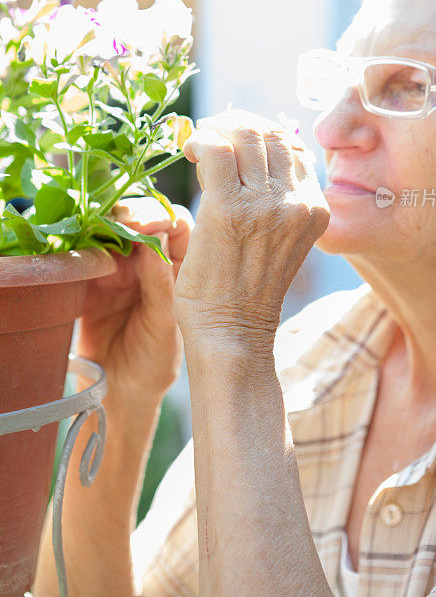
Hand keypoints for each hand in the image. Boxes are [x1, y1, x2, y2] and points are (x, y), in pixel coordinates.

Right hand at [75, 197, 193, 410]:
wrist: (120, 393)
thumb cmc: (156, 362)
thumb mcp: (165, 326)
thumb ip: (161, 285)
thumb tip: (155, 240)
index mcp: (182, 267)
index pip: (179, 226)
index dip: (163, 218)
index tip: (147, 225)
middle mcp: (153, 260)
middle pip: (145, 219)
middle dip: (133, 214)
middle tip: (121, 222)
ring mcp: (122, 267)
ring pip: (114, 228)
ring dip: (105, 223)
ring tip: (99, 230)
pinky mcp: (93, 278)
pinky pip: (87, 251)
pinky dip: (83, 242)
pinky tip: (82, 245)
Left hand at [175, 109, 329, 357]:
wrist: (232, 335)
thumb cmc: (246, 291)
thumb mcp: (279, 240)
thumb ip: (274, 199)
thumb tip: (248, 152)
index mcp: (314, 207)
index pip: (291, 145)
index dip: (259, 131)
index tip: (232, 135)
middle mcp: (297, 201)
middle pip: (270, 132)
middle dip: (236, 123)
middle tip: (211, 131)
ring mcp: (267, 204)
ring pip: (244, 135)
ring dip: (216, 128)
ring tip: (199, 143)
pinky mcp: (230, 209)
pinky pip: (216, 150)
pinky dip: (200, 140)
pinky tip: (190, 152)